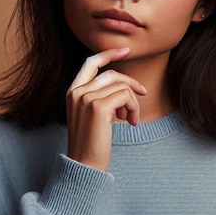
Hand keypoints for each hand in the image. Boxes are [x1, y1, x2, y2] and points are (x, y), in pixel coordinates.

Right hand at [67, 48, 146, 171]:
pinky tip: (131, 122)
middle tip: (143, 95)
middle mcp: (77, 92)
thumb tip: (125, 86)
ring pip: (122, 86)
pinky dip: (134, 108)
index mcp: (73, 92)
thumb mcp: (93, 115)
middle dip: (131, 85)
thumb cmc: (92, 143)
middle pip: (113, 75)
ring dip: (133, 102)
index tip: (125, 50)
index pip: (91, 62)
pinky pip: (126, 96)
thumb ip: (101, 97)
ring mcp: (86, 98)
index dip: (109, 54)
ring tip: (130, 118)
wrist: (85, 164)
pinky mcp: (98, 107)